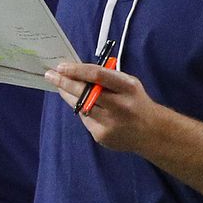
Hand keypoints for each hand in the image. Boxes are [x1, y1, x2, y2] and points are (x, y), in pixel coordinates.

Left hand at [45, 63, 161, 154]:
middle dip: (64, 82)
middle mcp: (119, 106)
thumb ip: (107, 77)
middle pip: (84, 93)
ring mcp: (109, 123)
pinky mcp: (101, 136)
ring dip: (68, 96)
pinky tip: (85, 106)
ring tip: (61, 87)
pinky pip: (85, 119)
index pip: (97, 75)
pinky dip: (82, 110)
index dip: (77, 70)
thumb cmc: (136, 101)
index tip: (61, 67)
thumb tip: (77, 71)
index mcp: (127, 88)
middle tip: (50, 75)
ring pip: (80, 107)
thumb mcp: (129, 83)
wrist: (151, 132)